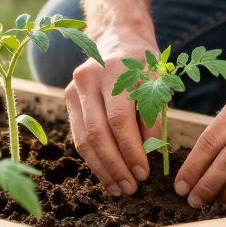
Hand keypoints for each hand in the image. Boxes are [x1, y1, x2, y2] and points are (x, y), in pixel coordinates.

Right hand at [64, 27, 158, 195]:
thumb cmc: (144, 64)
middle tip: (131, 187)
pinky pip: (79, 136)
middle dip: (115, 165)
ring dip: (102, 168)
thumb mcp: (157, 84)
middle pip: (98, 132)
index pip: (119, 119)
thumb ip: (153, 118)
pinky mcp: (68, 99)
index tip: (144, 173)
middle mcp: (89, 78)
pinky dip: (93, 159)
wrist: (118, 38)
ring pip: (84, 139)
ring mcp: (73, 88)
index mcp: (115, 70)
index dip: (131, 150)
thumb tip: (149, 155)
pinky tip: (107, 175)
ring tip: (119, 188)